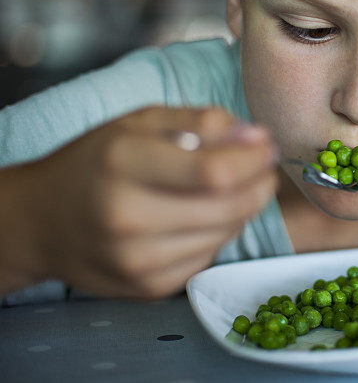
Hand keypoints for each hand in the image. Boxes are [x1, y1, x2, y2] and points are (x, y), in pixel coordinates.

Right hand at [20, 106, 278, 299]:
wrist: (41, 222)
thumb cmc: (96, 163)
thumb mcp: (139, 123)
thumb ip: (199, 121)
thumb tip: (256, 135)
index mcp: (123, 163)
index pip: (215, 171)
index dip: (254, 159)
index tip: (266, 145)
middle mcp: (128, 216)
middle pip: (229, 206)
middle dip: (260, 183)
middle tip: (264, 167)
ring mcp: (138, 259)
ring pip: (226, 233)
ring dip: (245, 207)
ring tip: (237, 187)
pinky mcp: (149, 287)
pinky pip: (210, 256)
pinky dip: (220, 233)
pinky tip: (205, 215)